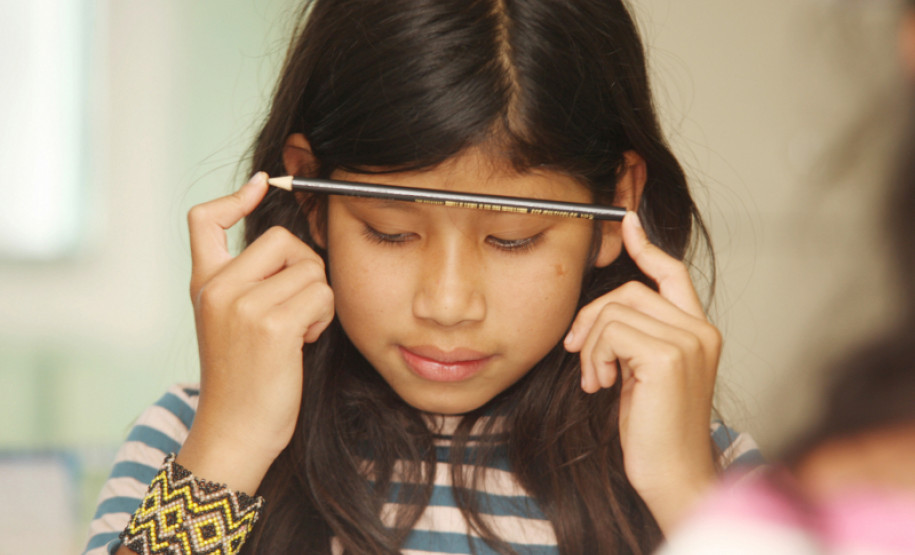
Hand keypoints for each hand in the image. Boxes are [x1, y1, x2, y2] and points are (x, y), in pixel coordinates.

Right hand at [176, 172, 333, 493]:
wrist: (235, 431)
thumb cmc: (244, 379)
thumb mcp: (229, 323)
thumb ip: (247, 282)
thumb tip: (292, 245)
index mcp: (204, 284)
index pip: (204, 220)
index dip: (236, 197)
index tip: (262, 186)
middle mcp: (218, 288)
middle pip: (282, 238)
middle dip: (304, 267)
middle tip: (295, 306)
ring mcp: (242, 305)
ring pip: (310, 268)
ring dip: (317, 299)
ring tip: (299, 331)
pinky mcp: (271, 325)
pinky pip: (321, 294)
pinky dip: (323, 317)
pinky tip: (305, 341)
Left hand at [563, 211, 719, 531]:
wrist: (672, 475)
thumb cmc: (655, 430)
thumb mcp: (644, 374)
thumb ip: (636, 338)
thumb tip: (604, 312)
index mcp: (699, 332)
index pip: (673, 273)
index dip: (646, 246)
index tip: (626, 223)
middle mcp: (701, 331)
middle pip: (630, 290)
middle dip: (590, 318)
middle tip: (576, 351)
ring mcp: (688, 342)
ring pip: (615, 312)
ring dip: (589, 345)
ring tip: (594, 378)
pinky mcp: (668, 357)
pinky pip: (610, 332)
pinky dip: (593, 357)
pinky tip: (599, 385)